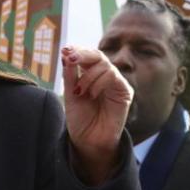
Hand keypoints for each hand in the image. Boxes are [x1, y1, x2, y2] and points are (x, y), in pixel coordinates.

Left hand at [61, 45, 133, 184]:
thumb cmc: (79, 119)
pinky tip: (91, 94)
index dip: (77, 50)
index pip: (87, 56)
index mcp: (90, 75)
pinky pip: (114, 77)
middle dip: (82, 54)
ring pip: (105, 65)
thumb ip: (70, 75)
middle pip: (98, 55)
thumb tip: (66, 54)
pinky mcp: (125, 92)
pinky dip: (99, 82)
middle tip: (70, 57)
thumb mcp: (70, 94)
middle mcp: (104, 77)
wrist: (88, 140)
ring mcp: (116, 83)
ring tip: (79, 91)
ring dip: (88, 76)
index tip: (65, 49)